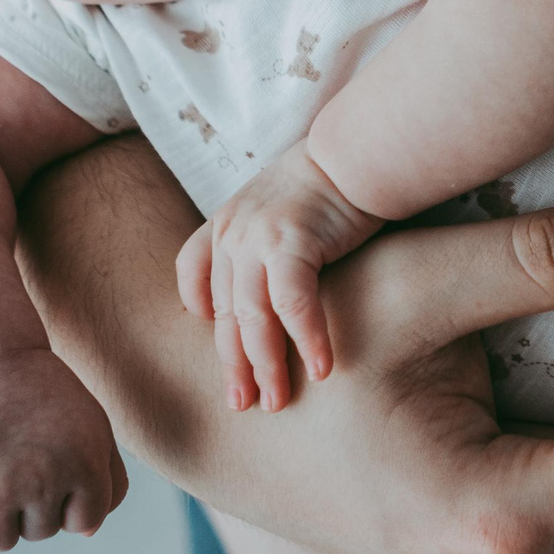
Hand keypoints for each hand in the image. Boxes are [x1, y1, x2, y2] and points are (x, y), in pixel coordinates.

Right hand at [0, 347, 129, 549]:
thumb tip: (86, 532)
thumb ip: (110, 482)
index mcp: (85, 468)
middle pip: (39, 532)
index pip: (83, 522)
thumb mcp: (96, 428)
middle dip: (31, 503)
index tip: (57, 467)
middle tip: (21, 458)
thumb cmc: (47, 400)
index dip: (70, 499)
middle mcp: (42, 483)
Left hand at [177, 142, 380, 410]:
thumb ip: (267, 244)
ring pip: (251, 318)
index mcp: (226, 221)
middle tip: (244, 404)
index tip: (222, 344)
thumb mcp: (282, 209)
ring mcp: (257, 237)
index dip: (202, 315)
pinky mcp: (290, 242)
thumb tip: (276, 290)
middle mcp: (232, 231)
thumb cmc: (332, 181)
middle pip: (222, 312)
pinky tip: (322, 369)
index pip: (194, 276)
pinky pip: (293, 306)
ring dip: (266, 365)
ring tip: (277, 401)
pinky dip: (307, 340)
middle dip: (234, 364)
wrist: (359, 149)